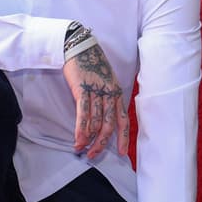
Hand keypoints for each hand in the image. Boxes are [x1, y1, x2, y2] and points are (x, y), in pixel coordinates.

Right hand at [62, 43, 128, 158]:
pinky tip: (78, 138)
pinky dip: (81, 128)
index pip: (123, 120)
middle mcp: (109, 94)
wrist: (79, 46)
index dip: (123, 137)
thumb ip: (106, 97)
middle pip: (109, 125)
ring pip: (96, 121)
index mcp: (116, 93)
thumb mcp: (105, 80)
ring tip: (81, 148)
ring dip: (88, 138)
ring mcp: (96, 91)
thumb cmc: (91, 64)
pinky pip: (84, 113)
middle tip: (93, 155)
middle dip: (102, 143)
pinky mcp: (82, 89)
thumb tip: (102, 117)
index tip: (122, 153)